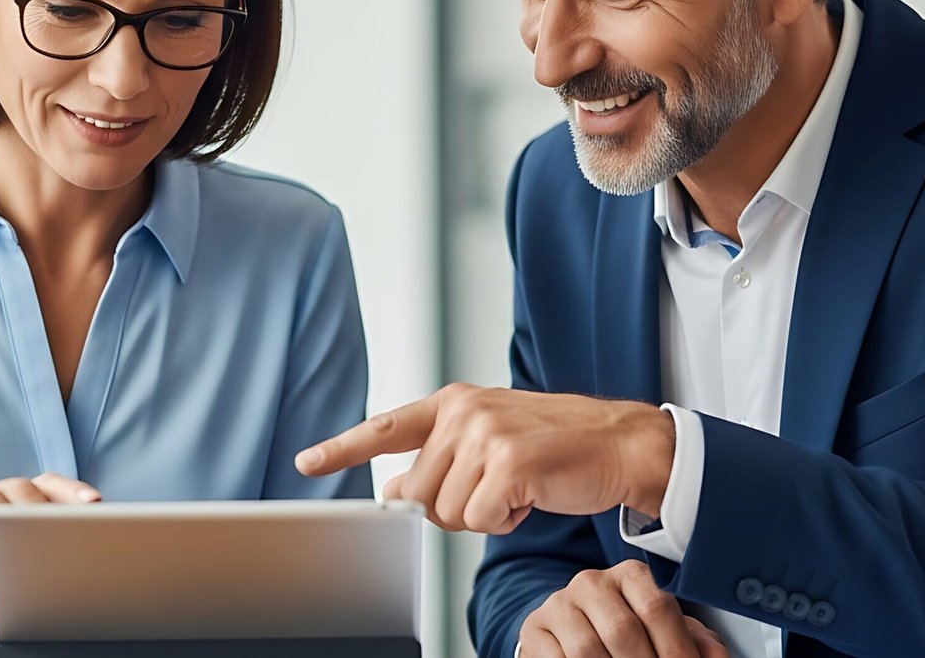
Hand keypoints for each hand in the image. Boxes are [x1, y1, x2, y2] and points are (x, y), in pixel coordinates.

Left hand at [295, 383, 675, 533]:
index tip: (306, 463)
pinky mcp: (510, 462)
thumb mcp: (488, 441)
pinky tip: (531, 496)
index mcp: (453, 402)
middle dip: (453, 507)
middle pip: (417, 493)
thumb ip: (438, 459)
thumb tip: (391, 489)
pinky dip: (507, 521)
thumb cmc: (555, 446)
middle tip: (495, 489)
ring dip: (483, 515)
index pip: (384, 427)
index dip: (342, 449)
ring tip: (518, 487)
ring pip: (446, 512)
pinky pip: (480, 520)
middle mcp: (463, 412)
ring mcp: (486, 434)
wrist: (618, 444)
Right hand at [521, 561, 727, 657]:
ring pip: (588, 650)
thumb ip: (692, 641)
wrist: (570, 634)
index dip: (676, 649)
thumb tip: (717, 657)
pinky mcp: (535, 629)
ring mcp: (560, 604)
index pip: (657, 608)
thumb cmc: (621, 633)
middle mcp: (592, 582)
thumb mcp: (661, 633)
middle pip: (623, 632)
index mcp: (630, 576)